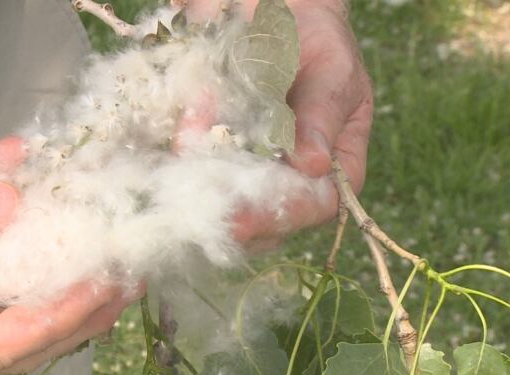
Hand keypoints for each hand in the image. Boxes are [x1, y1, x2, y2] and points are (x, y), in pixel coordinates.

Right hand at [0, 147, 131, 373]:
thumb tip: (11, 206)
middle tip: (126, 274)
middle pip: (17, 327)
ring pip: (9, 291)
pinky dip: (14, 219)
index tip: (98, 289)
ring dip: (58, 265)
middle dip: (75, 304)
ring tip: (109, 245)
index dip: (52, 320)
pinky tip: (32, 181)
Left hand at [184, 0, 372, 242]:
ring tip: (184, 163)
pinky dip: (180, 160)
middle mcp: (292, 176)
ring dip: (200, 190)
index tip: (246, 215)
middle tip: (199, 206)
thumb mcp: (329, 68)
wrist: (263, 6)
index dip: (283, 214)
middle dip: (231, 214)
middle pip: (266, 219)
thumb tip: (314, 165)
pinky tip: (173, 137)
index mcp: (336, 163)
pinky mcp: (213, 157)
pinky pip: (193, 171)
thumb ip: (319, 113)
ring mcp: (250, 170)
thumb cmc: (311, 35)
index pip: (317, 205)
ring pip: (225, 203)